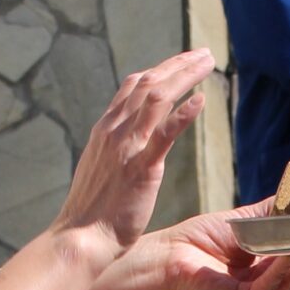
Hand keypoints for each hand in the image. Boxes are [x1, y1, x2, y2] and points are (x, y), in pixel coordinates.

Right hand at [55, 49, 212, 251]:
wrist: (81, 237)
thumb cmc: (92, 213)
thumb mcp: (101, 170)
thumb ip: (114, 151)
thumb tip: (127, 145)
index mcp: (105, 130)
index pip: (132, 87)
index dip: (159, 69)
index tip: (181, 62)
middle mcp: (114, 130)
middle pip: (148, 83)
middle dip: (177, 64)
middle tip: (203, 53)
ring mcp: (127, 146)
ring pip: (157, 97)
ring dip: (184, 76)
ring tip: (208, 63)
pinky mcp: (141, 167)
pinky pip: (164, 133)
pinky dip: (183, 113)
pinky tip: (201, 100)